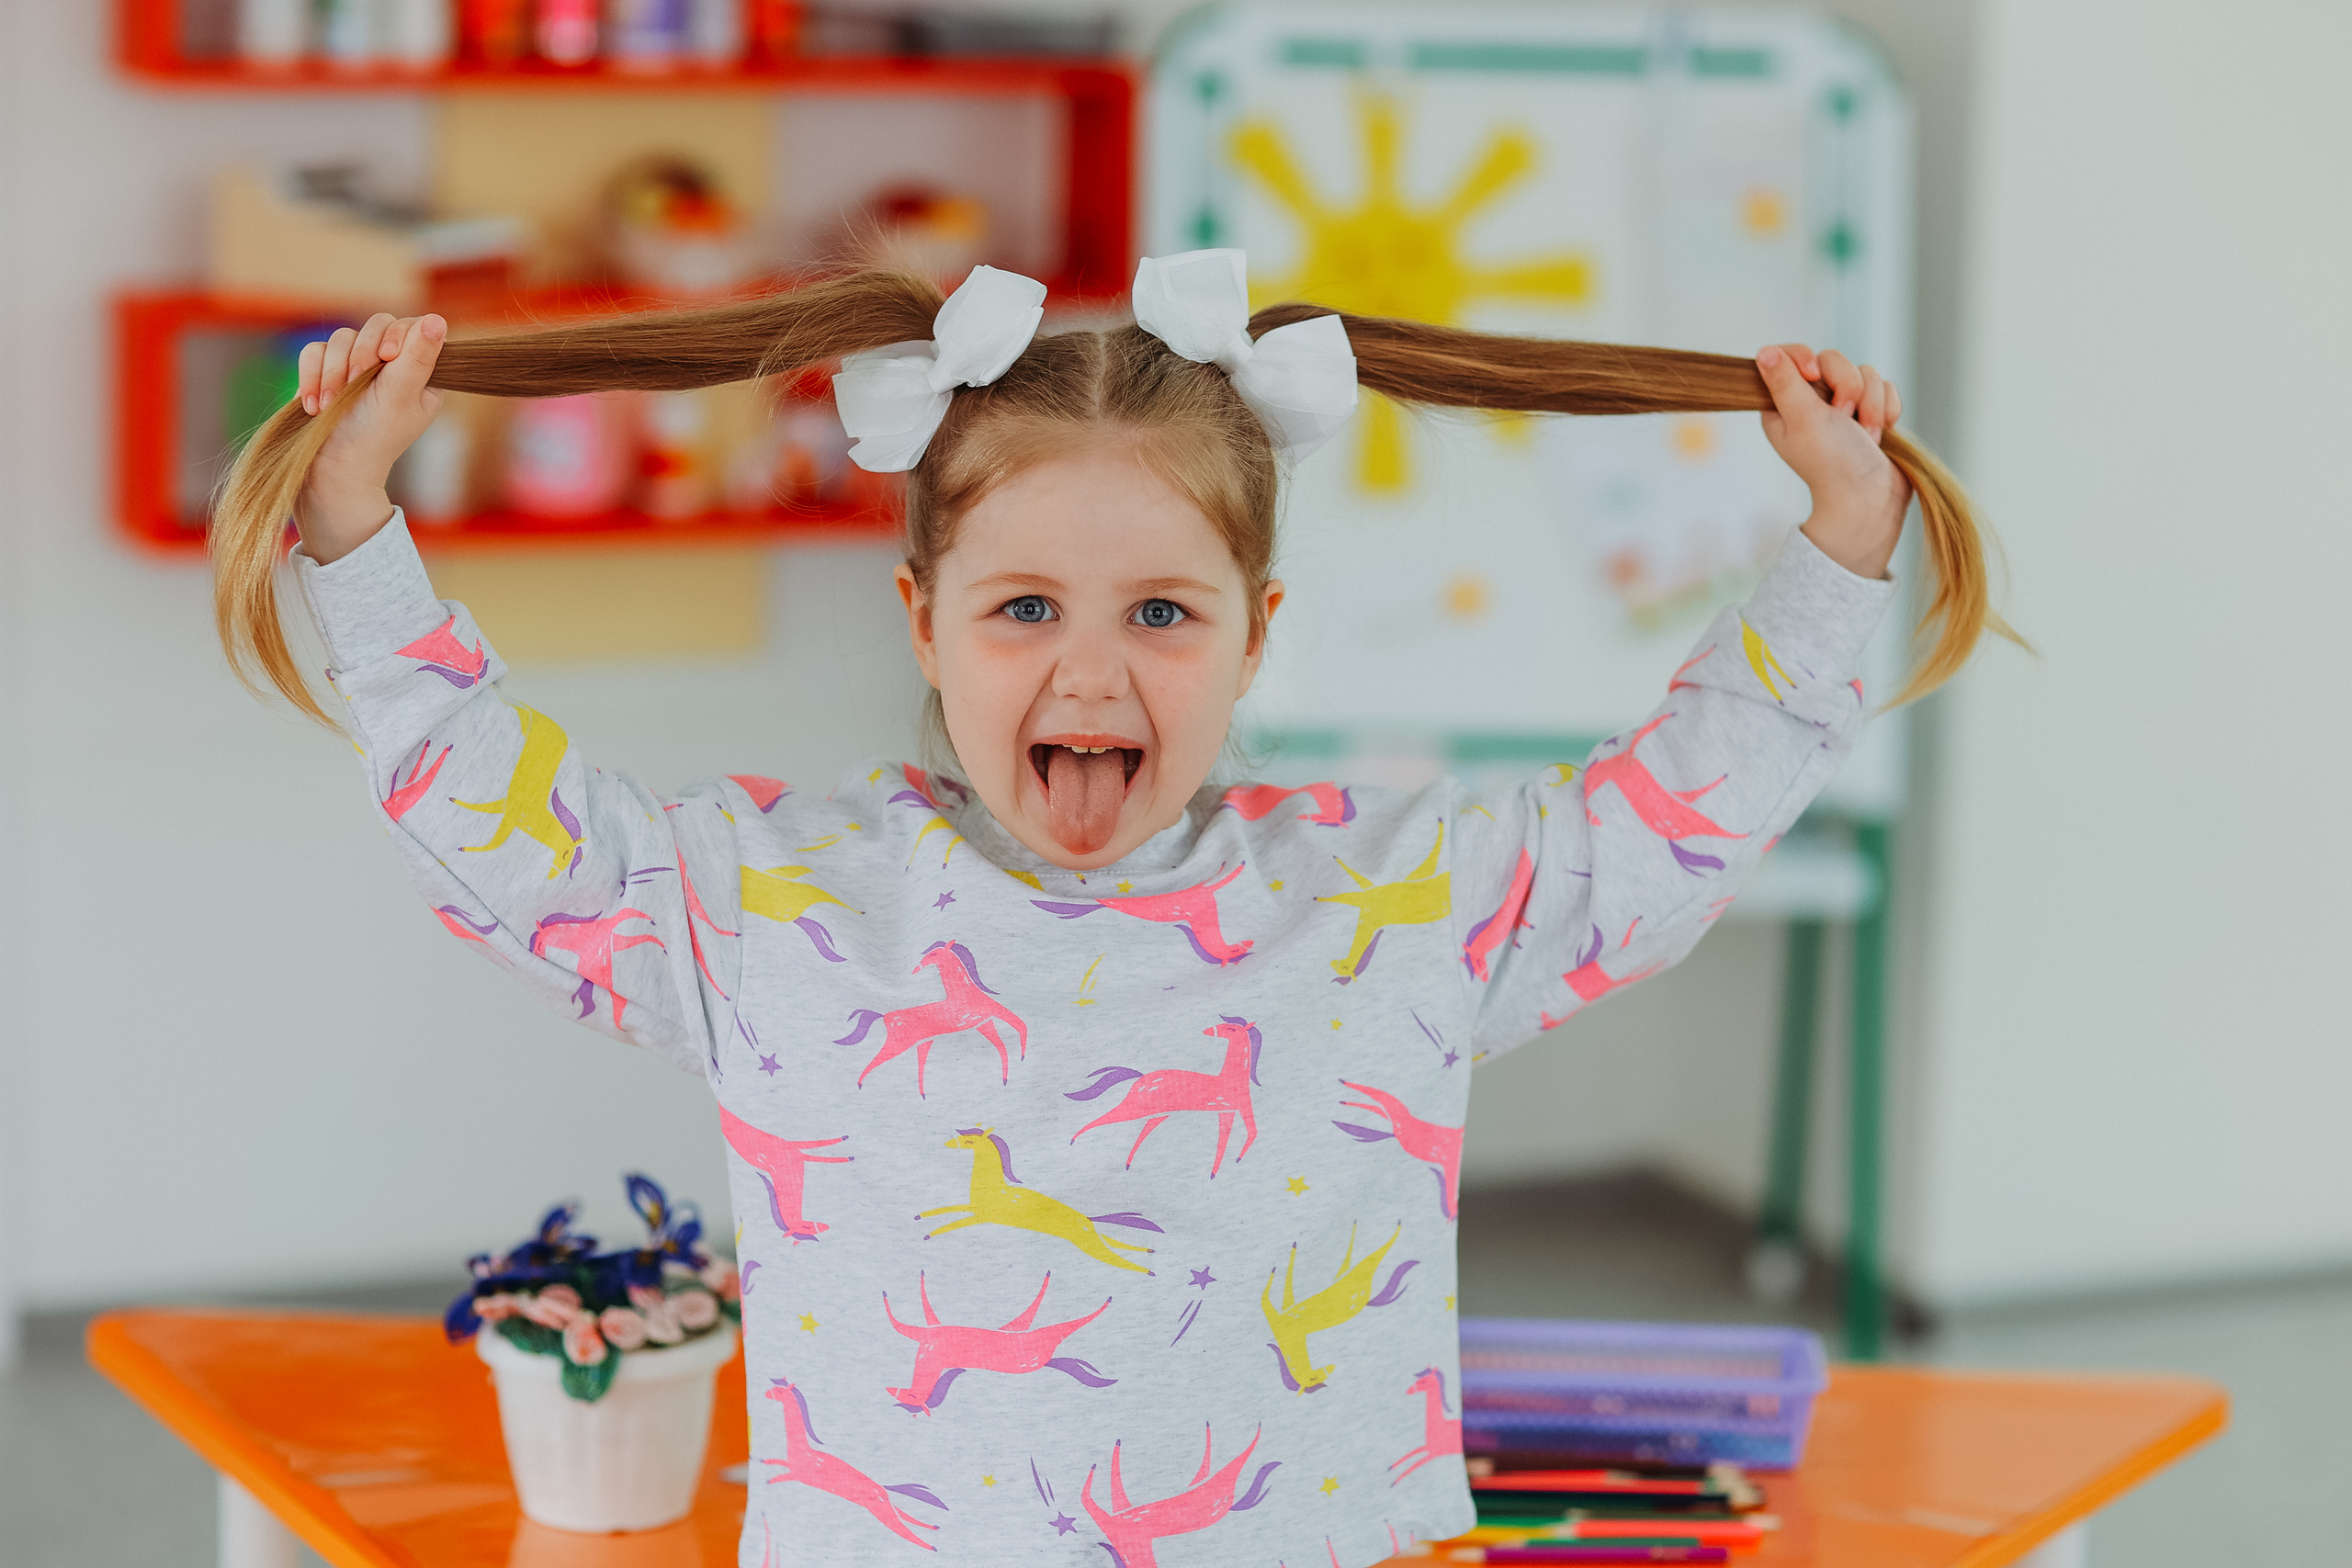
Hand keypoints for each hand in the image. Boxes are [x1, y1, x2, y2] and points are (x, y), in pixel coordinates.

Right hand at [293, 311, 447, 563]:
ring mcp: (356, 368)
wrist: (331, 470)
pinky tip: (315, 405)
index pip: (413, 327)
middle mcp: (391, 366)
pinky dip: (310, 376)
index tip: (387, 358)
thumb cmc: (374, 438)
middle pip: (376, 323)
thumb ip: (417, 358)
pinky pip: (313, 351)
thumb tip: (438, 319)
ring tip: (331, 404)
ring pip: (341, 337)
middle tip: (356, 381)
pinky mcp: (324, 373)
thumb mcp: (400, 396)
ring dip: (332, 371)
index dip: (396, 334)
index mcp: (420, 373)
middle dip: (361, 352)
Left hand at [1756, 342, 1911, 580]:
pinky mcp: (1871, 412)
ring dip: (1870, 404)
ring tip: (1864, 434)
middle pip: (1833, 360)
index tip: (1813, 374)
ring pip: (1864, 373)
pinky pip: (1885, 387)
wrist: (1871, 497)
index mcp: (1784, 404)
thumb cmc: (1831, 463)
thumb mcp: (1802, 419)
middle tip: (1844, 416)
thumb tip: (1763, 351)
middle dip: (1848, 387)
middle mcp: (1811, 403)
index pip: (1789, 356)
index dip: (1804, 357)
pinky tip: (1880, 434)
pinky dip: (1886, 410)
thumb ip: (1785, 383)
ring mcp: (1843, 407)